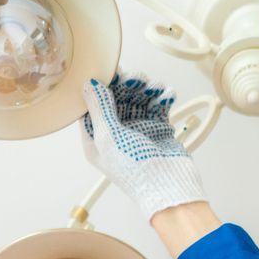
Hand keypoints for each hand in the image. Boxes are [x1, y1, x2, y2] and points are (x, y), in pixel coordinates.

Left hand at [80, 72, 206, 220]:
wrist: (170, 187)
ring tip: (155, 86)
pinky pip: (157, 106)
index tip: (109, 70)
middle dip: (127, 86)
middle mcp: (115, 134)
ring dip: (146, 89)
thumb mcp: (109, 137)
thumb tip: (88, 83)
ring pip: (138, 100)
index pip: (92, 105)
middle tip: (137, 79)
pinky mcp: (158, 129)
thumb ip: (99, 108)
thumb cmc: (134, 169)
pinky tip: (167, 93)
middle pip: (117, 99)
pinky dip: (162, 98)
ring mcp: (137, 131)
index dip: (100, 87)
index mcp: (96, 139)